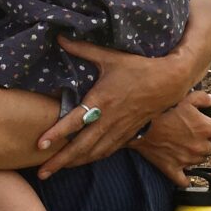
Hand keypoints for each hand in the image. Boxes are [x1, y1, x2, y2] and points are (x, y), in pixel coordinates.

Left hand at [35, 36, 195, 177]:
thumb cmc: (139, 68)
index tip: (40, 145)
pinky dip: (92, 158)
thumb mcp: (110, 57)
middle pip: (81, 146)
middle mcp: (109, 119)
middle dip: (60, 161)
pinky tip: (82, 162)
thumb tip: (60, 37)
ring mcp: (120, 129)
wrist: (170, 82)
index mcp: (102, 100)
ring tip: (56, 171)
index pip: (75, 121)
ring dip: (74, 163)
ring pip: (94, 153)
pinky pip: (108, 151)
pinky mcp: (128, 134)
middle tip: (42, 173)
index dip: (57, 134)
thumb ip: (83, 49)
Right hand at [127, 91, 210, 185]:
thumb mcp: (185, 98)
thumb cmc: (162, 110)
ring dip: (200, 153)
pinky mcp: (173, 169)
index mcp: (204, 128)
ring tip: (189, 144)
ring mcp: (187, 160)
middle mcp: (199, 146)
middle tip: (204, 134)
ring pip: (203, 160)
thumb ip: (203, 98)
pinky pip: (184, 180)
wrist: (139, 126)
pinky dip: (186, 178)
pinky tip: (184, 170)